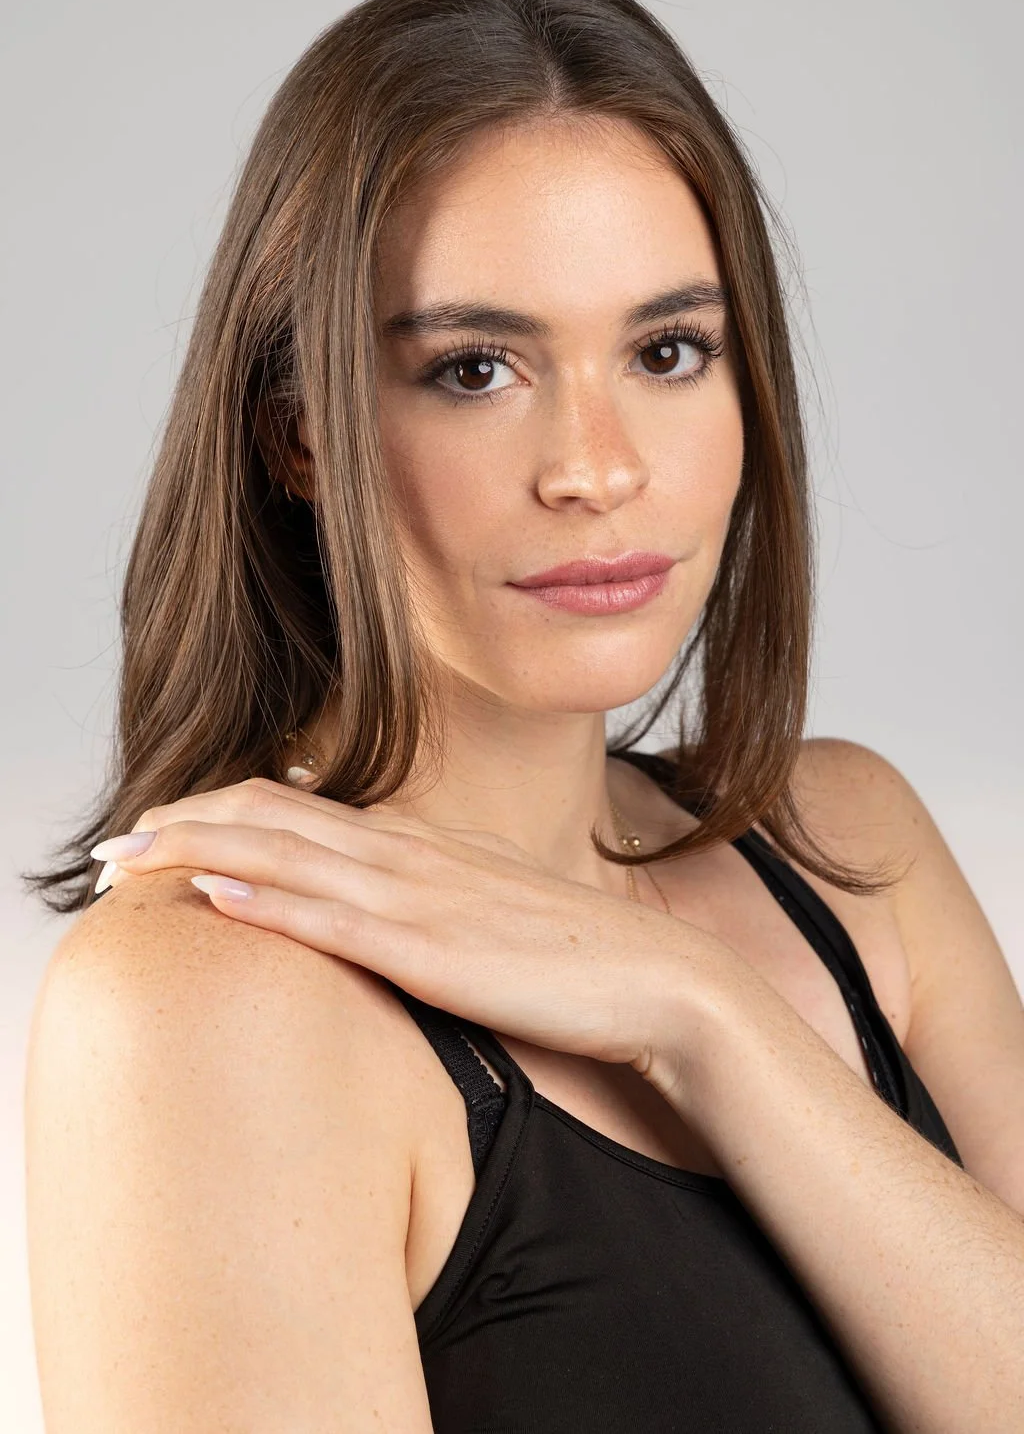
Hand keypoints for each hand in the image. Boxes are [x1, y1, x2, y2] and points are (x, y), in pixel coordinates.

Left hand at [89, 776, 743, 1093]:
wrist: (656, 983)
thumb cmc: (573, 955)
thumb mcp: (488, 909)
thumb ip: (427, 895)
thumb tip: (369, 899)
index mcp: (421, 843)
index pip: (299, 806)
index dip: (221, 810)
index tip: (165, 827)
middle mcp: (410, 854)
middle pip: (273, 815)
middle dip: (184, 822)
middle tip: (118, 842)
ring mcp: (418, 897)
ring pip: (284, 854)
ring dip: (196, 849)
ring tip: (130, 858)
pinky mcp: (429, 950)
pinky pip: (328, 916)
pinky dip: (261, 897)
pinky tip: (211, 891)